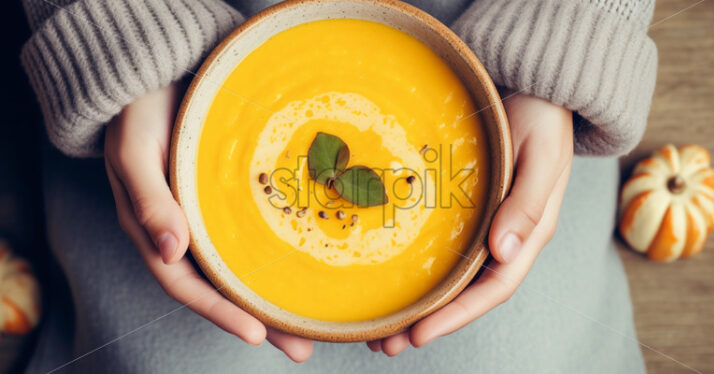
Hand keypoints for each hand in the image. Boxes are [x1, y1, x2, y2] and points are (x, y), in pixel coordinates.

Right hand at [104, 85, 313, 361]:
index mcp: (155, 230)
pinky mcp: (232, 194)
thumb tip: (168, 251)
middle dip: (260, 320)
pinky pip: (255, 231)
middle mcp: (185, 231)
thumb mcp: (135, 151)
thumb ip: (148, 199)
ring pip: (243, 265)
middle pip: (222, 287)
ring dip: (274, 297)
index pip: (187, 284)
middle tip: (302, 346)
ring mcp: (209, 215)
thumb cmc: (138, 111)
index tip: (258, 336)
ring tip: (314, 323)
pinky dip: (277, 251)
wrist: (155, 72)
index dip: (220, 313)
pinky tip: (307, 265)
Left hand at [367, 93, 573, 355]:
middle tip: (386, 343)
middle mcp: (506, 236)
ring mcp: (487, 223)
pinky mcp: (470, 208)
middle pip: (468, 293)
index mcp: (528, 233)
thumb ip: (528, 202)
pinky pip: (445, 248)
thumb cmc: (543, 117)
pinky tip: (396, 278)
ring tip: (382, 327)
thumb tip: (504, 249)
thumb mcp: (542, 156)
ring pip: (454, 276)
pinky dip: (422, 271)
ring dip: (421, 304)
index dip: (458, 315)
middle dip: (431, 322)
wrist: (536, 86)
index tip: (419, 334)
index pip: (494, 288)